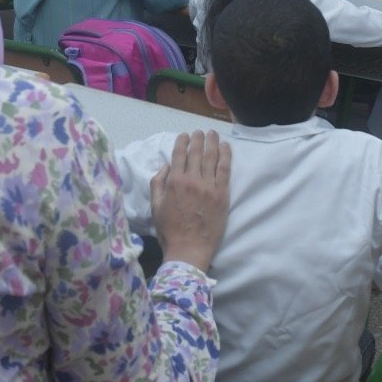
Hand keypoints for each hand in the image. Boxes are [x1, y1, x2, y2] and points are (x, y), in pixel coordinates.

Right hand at [151, 131, 230, 272]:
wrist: (189, 250)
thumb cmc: (169, 230)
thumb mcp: (155, 206)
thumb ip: (158, 183)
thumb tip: (166, 165)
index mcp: (175, 182)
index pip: (179, 154)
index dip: (181, 141)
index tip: (184, 134)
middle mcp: (193, 180)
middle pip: (197, 152)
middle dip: (197, 138)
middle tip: (199, 131)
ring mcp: (209, 186)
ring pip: (212, 157)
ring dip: (212, 142)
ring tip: (212, 133)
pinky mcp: (223, 194)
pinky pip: (225, 170)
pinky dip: (226, 155)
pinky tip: (226, 147)